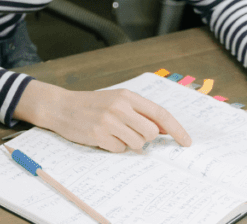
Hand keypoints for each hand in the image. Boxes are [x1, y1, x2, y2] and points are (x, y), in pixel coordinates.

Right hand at [16, 81, 192, 152]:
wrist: (60, 106)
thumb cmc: (91, 104)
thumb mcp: (116, 100)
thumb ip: (140, 112)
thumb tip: (165, 129)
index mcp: (127, 96)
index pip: (160, 113)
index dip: (176, 129)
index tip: (186, 142)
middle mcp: (119, 107)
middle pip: (151, 133)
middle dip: (146, 138)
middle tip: (131, 134)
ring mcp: (108, 121)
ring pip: (137, 144)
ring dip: (129, 143)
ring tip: (114, 134)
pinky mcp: (98, 135)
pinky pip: (120, 150)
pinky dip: (114, 147)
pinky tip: (103, 138)